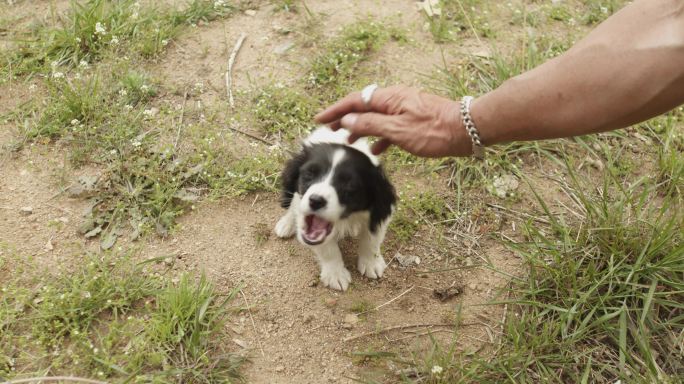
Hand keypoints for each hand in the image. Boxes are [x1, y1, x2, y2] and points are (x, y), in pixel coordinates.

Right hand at [314, 85, 471, 156]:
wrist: (466, 131)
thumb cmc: (434, 131)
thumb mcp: (397, 130)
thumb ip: (370, 124)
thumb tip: (347, 119)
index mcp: (390, 98)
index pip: (355, 101)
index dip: (335, 110)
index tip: (319, 119)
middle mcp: (395, 100)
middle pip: (364, 107)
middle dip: (345, 118)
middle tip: (328, 130)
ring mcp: (405, 110)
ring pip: (376, 118)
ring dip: (360, 128)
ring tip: (347, 140)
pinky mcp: (413, 121)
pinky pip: (389, 127)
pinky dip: (378, 137)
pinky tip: (374, 150)